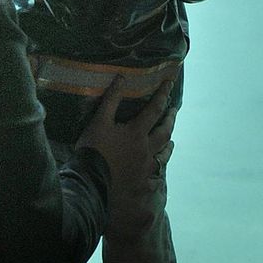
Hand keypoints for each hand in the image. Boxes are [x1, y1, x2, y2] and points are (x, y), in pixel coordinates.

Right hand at [74, 75, 177, 193]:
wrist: (88, 183)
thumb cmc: (93, 150)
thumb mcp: (99, 122)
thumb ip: (111, 100)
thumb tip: (122, 77)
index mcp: (137, 133)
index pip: (155, 109)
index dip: (163, 94)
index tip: (170, 82)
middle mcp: (146, 150)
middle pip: (165, 132)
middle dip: (170, 120)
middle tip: (174, 111)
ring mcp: (145, 169)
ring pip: (163, 156)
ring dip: (168, 146)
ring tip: (171, 142)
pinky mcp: (141, 185)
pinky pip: (155, 179)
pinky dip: (159, 174)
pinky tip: (159, 175)